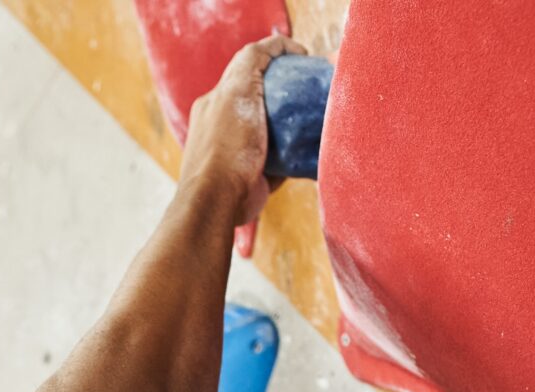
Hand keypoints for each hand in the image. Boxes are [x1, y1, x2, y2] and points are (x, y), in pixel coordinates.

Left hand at [182, 35, 300, 224]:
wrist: (219, 201)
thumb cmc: (227, 146)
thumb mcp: (237, 91)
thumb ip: (251, 62)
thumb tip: (273, 47)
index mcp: (217, 101)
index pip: (249, 67)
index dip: (278, 56)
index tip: (305, 58)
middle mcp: (225, 124)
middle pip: (265, 98)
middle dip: (290, 92)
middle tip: (315, 88)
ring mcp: (240, 151)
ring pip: (276, 129)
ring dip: (296, 124)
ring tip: (318, 117)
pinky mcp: (255, 175)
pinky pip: (282, 158)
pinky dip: (296, 154)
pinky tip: (310, 148)